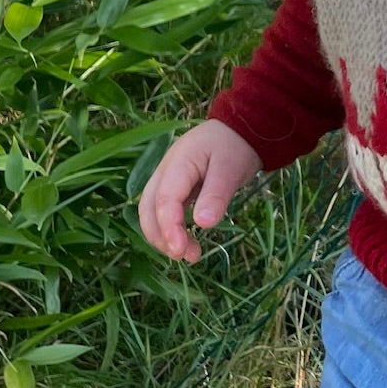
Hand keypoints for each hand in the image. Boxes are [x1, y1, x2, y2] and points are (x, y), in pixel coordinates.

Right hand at [138, 120, 261, 262]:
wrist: (238, 131)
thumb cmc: (235, 147)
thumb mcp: (230, 169)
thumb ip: (216, 195)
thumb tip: (203, 224)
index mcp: (178, 163)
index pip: (164, 199)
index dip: (169, 228)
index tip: (181, 251)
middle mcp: (164, 172)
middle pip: (148, 208)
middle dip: (160, 236)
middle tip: (185, 256)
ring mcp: (166, 180)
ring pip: (151, 212)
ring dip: (163, 236)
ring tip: (190, 255)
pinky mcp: (173, 189)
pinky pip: (163, 211)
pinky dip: (170, 229)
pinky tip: (187, 242)